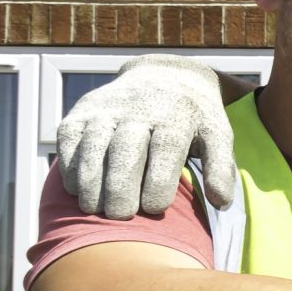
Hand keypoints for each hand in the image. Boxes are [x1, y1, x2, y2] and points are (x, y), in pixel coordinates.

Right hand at [56, 55, 235, 217]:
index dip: (157, 182)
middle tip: (120, 216)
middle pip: (125, 150)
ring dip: (91, 180)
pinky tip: (77, 189)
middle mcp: (140, 108)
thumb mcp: (216, 135)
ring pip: (94, 145)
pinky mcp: (83, 110)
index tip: (155, 209)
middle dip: (120, 186)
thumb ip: (220, 168)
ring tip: (94, 209)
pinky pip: (70, 138)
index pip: (165, 150)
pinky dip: (70, 164)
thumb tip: (221, 203)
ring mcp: (108, 108)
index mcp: (177, 115)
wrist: (165, 75)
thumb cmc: (193, 118)